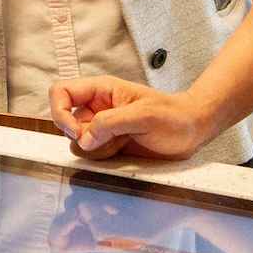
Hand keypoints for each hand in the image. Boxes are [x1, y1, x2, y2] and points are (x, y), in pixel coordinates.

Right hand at [49, 76, 212, 160]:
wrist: (192, 132)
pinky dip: (103, 160)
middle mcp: (96, 109)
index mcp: (101, 91)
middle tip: (110, 141)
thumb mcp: (144, 115)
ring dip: (96, 152)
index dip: (60, 112)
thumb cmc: (173, 116)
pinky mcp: (109, 147)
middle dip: (83, 138)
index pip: (61, 92)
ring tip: (122, 145)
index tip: (77, 131)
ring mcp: (102, 130)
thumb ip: (111, 123)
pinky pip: (93, 158)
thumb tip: (85, 139)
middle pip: (66, 124)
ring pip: (78, 145)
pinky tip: (124, 153)